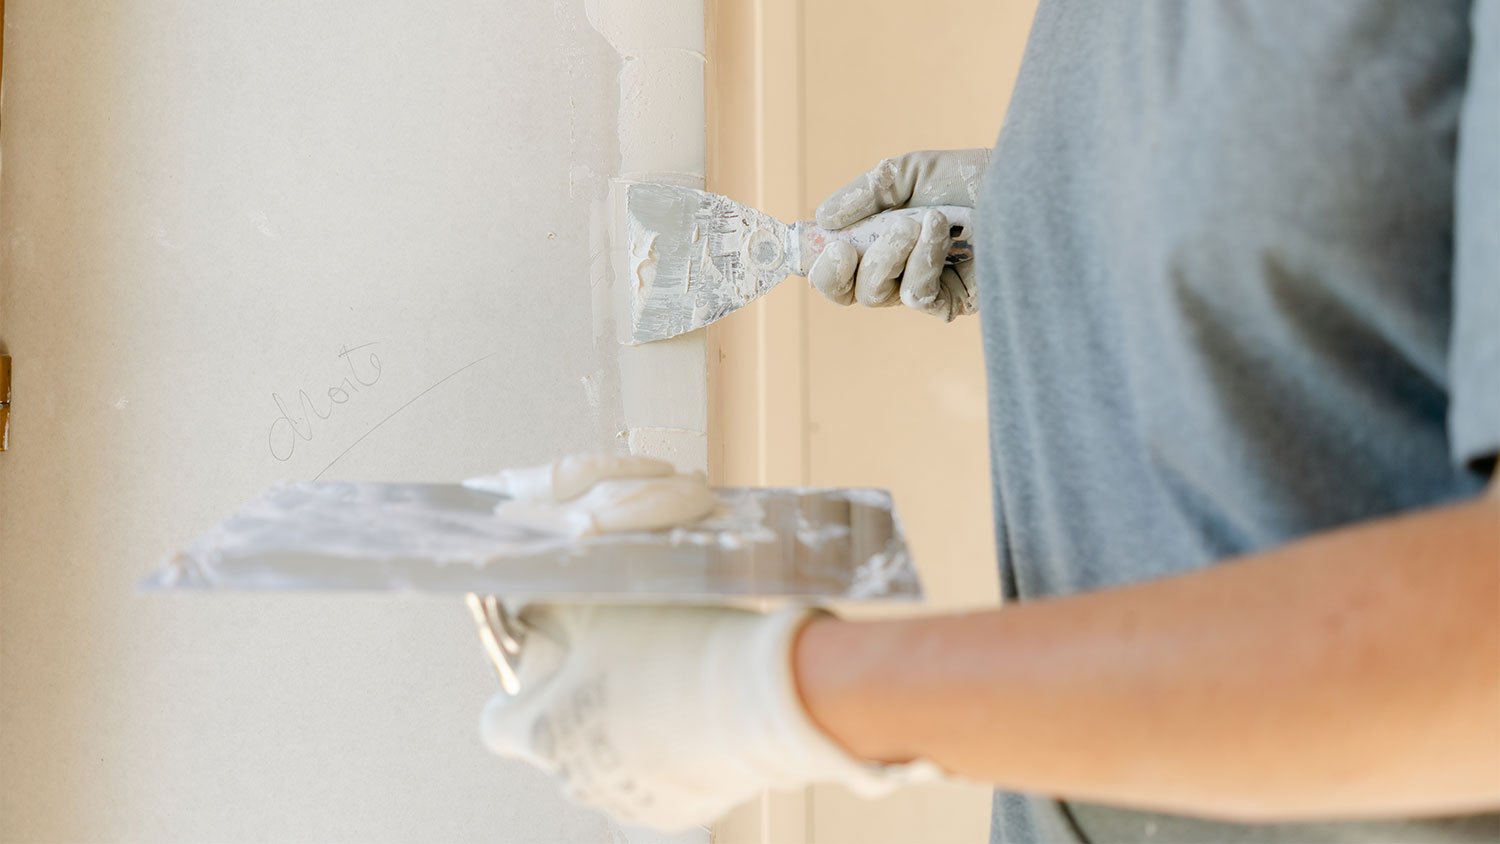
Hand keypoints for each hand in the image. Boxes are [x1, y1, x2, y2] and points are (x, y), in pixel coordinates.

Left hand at [479, 605, 933, 830]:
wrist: (762, 693)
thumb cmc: (672, 648)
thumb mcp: (596, 606)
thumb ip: (549, 608)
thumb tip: (529, 604)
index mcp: (544, 733)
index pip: (497, 726)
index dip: (511, 696)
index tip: (533, 675)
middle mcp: (578, 778)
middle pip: (557, 743)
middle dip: (578, 708)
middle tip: (616, 665)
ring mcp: (629, 798)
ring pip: (610, 762)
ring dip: (625, 731)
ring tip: (665, 683)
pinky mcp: (681, 809)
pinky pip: (660, 777)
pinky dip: (670, 751)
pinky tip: (697, 712)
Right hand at [809, 149, 988, 319]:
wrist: (1025, 184)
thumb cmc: (968, 179)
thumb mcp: (907, 173)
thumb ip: (865, 194)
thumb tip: (822, 219)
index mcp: (876, 243)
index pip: (834, 270)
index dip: (816, 266)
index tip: (818, 244)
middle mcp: (895, 271)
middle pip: (846, 293)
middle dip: (840, 268)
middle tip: (848, 244)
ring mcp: (922, 288)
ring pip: (876, 294)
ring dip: (888, 255)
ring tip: (917, 220)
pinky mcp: (951, 301)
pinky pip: (916, 295)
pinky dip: (921, 260)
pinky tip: (940, 230)